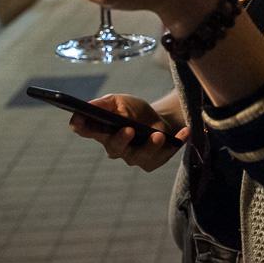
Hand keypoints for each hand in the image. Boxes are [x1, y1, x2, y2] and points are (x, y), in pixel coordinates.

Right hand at [69, 93, 189, 172]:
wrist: (158, 118)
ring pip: (141, 155)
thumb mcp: (120, 101)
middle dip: (121, 139)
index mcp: (103, 131)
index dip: (80, 126)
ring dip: (150, 145)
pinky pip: (165, 154)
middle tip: (129, 129)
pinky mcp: (154, 161)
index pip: (87, 130)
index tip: (78, 120)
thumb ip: (105, 104)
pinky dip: (176, 142)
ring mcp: (135, 157)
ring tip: (158, 135)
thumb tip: (88, 106)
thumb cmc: (134, 110)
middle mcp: (117, 148)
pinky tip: (185, 132)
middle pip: (115, 147)